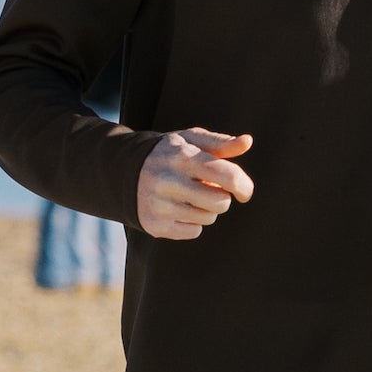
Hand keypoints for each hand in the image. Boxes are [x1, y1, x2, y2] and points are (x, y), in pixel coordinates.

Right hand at [136, 126, 254, 242]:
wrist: (124, 170)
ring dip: (207, 209)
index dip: (243, 185)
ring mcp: (159, 204)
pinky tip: (179, 209)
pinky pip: (194, 231)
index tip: (244, 191)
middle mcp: (168, 180)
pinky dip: (192, 222)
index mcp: (181, 155)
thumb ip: (220, 142)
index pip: (226, 175)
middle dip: (222, 197)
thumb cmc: (169, 154)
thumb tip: (247, 141)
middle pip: (220, 202)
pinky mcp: (154, 225)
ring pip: (208, 218)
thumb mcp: (190, 140)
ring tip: (191, 196)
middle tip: (210, 190)